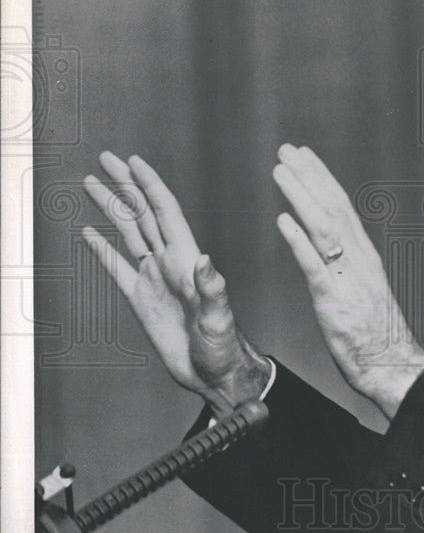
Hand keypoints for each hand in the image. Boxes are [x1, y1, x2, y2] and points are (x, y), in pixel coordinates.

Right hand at [82, 152, 270, 416]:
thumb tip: (205, 261)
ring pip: (129, 233)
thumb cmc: (224, 347)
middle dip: (125, 184)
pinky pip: (117, 266)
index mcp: (187, 260)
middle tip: (105, 158)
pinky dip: (102, 248)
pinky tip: (90, 233)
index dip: (150, 186)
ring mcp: (154, 279)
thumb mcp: (220, 318)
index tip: (134, 161)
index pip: (165, 213)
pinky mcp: (142, 299)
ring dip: (111, 208)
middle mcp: (169, 263)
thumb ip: (212, 289)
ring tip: (92, 183)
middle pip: (143, 214)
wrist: (215, 374)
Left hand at [272, 144, 423, 418]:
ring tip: (279, 172)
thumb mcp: (362, 291)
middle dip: (309, 176)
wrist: (392, 365)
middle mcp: (359, 260)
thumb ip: (347, 266)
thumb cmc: (376, 334)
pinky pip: (314, 266)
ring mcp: (348, 279)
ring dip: (300, 196)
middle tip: (286, 150)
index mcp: (364, 256)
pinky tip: (282, 221)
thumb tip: (329, 246)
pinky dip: (298, 241)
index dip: (322, 178)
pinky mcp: (334, 302)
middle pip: (333, 207)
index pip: (341, 207)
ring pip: (323, 228)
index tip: (304, 156)